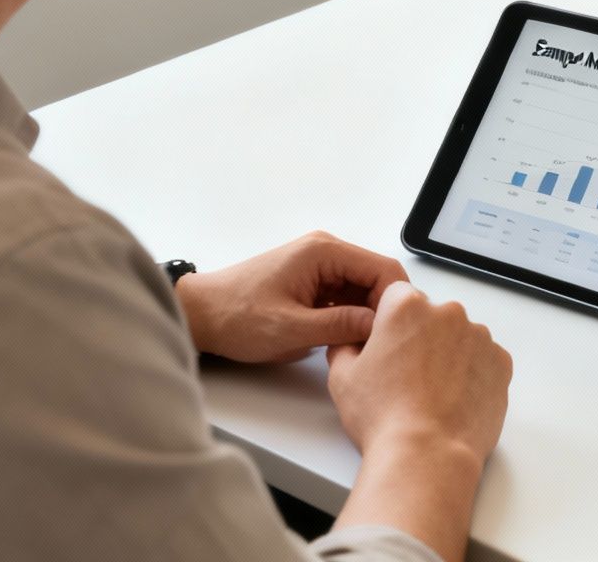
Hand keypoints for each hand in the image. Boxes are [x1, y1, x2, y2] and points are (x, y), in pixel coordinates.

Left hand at [174, 231, 407, 362]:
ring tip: (361, 345)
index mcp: (324, 252)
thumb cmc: (237, 316)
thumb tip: (379, 325)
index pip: (382, 268)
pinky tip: (344, 340)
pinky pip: (345, 298)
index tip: (396, 331)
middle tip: (380, 344)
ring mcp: (320, 267)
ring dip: (365, 316)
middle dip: (381, 310)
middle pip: (375, 279)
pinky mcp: (313, 283)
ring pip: (362, 291)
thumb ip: (339, 326)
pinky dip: (349, 318)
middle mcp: (326, 252)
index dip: (395, 300)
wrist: (201, 315)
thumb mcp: (291, 328)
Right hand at [326, 281, 511, 462]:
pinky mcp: (500, 363)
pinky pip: (484, 360)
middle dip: (421, 340)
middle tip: (407, 378)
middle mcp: (447, 313)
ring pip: (460, 338)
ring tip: (431, 394)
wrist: (426, 454)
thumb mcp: (342, 378)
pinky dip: (473, 375)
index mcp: (407, 307)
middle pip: (431, 317)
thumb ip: (346, 346)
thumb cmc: (385, 418)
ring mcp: (479, 337)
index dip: (390, 323)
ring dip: (449, 357)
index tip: (389, 346)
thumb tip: (351, 342)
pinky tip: (453, 400)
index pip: (397, 297)